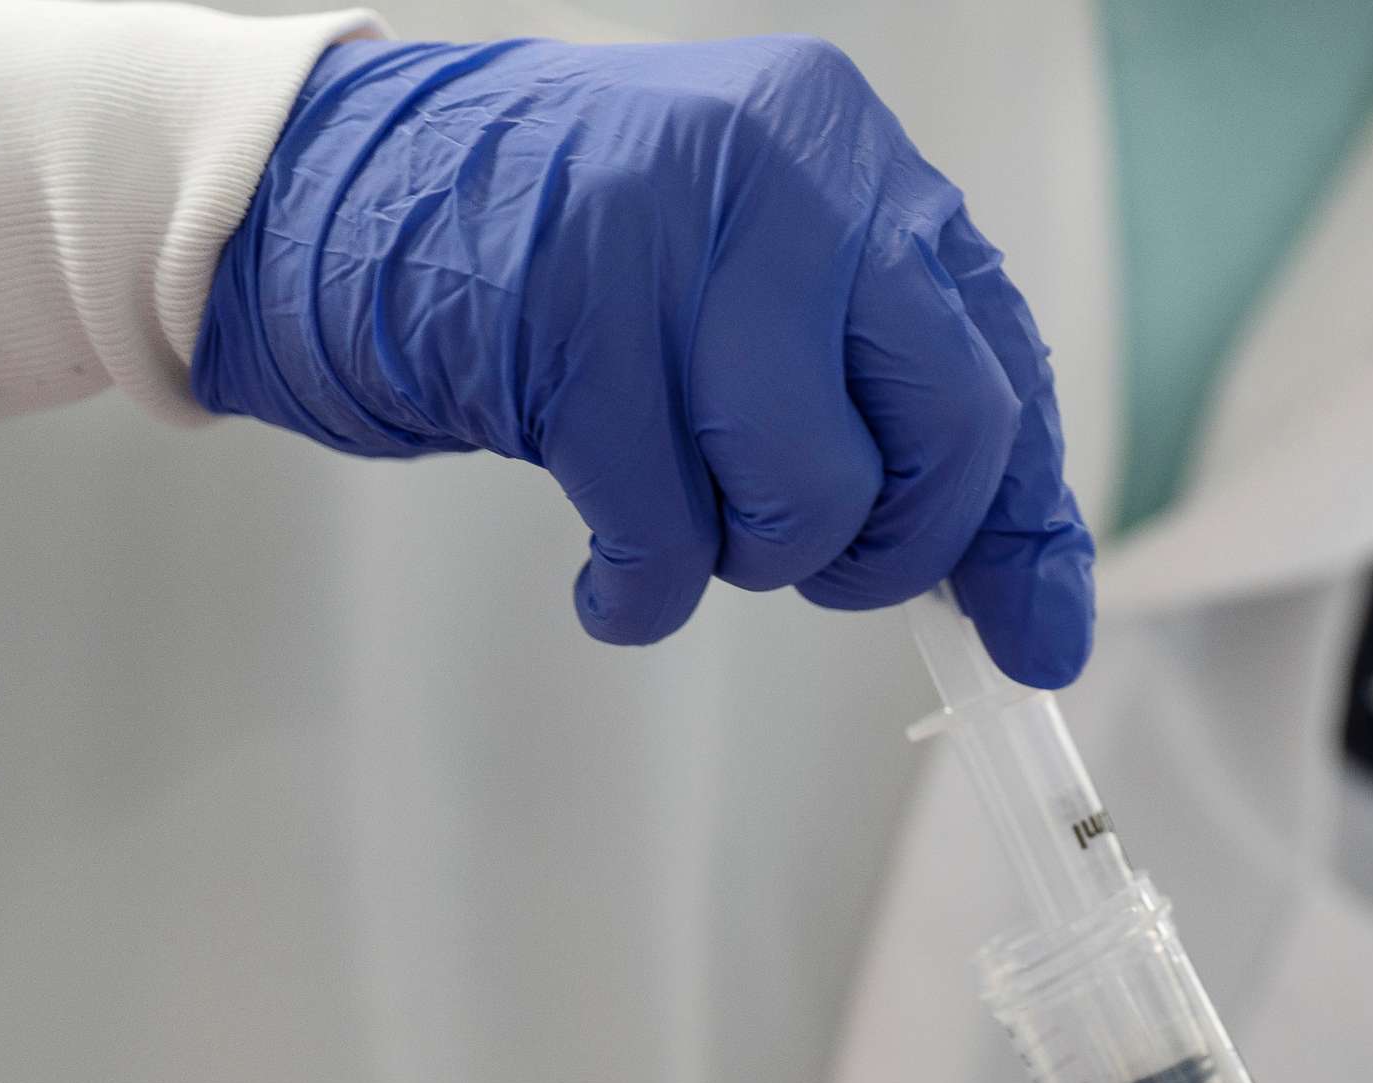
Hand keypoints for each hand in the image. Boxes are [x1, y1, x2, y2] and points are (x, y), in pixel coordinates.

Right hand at [193, 36, 1091, 680]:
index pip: (1004, 365)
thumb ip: (892, 425)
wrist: (334, 195)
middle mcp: (795, 165)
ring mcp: (681, 222)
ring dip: (748, 554)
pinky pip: (669, 529)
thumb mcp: (756, 312)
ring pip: (815, 487)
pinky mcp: (571, 306)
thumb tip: (1037, 616)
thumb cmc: (567, 274)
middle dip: (892, 543)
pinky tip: (609, 575)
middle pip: (953, 426)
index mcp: (857, 156)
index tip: (1038, 634)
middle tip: (809, 558)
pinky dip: (646, 591)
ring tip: (673, 511)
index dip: (1022, 521)